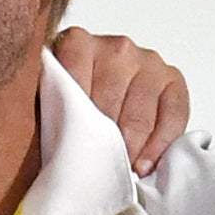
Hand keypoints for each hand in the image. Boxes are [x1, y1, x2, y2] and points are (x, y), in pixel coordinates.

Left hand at [54, 25, 189, 172]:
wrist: (92, 92)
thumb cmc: (65, 102)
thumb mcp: (46, 100)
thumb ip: (47, 109)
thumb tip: (41, 149)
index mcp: (77, 43)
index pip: (73, 86)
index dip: (72, 126)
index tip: (72, 152)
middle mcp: (116, 47)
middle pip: (108, 106)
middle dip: (101, 145)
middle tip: (94, 171)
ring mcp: (147, 61)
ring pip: (140, 116)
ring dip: (129, 150)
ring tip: (117, 172)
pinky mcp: (173, 79)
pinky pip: (173, 115)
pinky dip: (159, 145)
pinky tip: (144, 164)